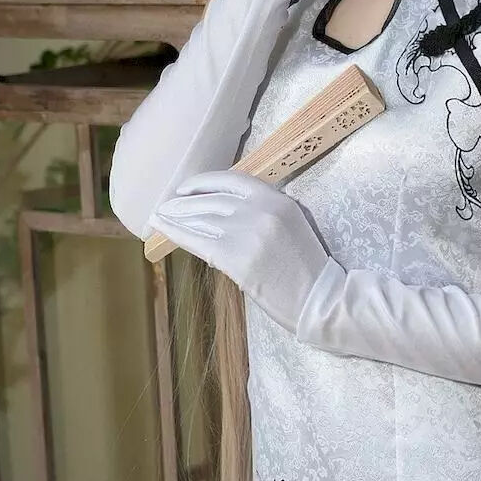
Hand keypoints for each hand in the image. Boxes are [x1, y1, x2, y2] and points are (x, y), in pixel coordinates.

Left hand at [149, 169, 334, 332]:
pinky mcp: (235, 257)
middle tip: (166, 205)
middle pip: (213, 200)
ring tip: (160, 216)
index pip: (232, 180)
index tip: (187, 187)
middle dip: (185, 202)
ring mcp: (247, 232)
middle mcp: (261, 210)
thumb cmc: (307, 269)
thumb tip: (223, 212)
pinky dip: (176, 233)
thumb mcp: (291, 227)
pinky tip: (161, 229)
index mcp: (278, 199)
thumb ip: (263, 213)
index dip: (205, 182)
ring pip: (202, 218)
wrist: (319, 300)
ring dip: (177, 217)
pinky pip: (198, 241)